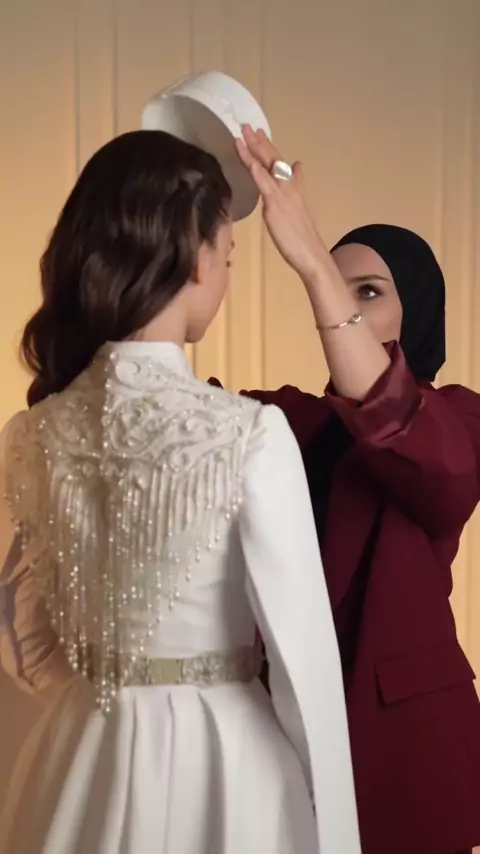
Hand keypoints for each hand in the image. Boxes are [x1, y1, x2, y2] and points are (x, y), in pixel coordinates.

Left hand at [236, 125, 326, 284]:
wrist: (312, 254)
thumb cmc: (303, 238)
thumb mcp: (299, 208)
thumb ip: (297, 186)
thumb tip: (297, 166)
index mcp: (293, 188)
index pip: (280, 163)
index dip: (269, 147)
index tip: (259, 133)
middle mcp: (289, 187)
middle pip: (273, 159)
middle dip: (259, 141)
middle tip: (247, 125)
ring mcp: (282, 195)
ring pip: (268, 167)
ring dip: (254, 149)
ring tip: (242, 134)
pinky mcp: (276, 207)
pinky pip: (265, 185)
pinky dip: (257, 171)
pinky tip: (248, 160)